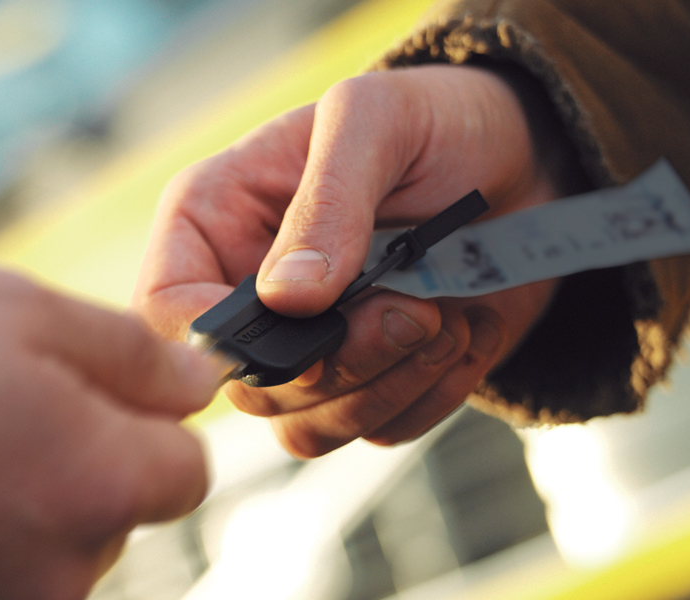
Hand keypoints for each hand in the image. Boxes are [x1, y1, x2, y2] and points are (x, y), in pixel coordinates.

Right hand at [0, 250, 220, 599]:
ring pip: (55, 543)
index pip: (186, 472)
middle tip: (2, 397)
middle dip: (87, 457)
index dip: (152, 420)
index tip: (98, 387)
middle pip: (118, 513)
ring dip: (27, 495)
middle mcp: (57, 571)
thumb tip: (202, 384)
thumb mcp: (31, 313)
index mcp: (99, 488)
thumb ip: (139, 359)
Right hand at [133, 64, 569, 456]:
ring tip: (447, 315)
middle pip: (248, 387)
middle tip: (415, 308)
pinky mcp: (368, 381)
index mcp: (215, 220)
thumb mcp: (375, 120)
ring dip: (391, 385)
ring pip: (308, 427)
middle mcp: (248, 294)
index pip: (167, 310)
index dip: (216, 343)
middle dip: (342, 363)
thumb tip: (289, 299)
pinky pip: (378, 431)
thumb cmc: (434, 120)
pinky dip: (432, 394)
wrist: (523, 158)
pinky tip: (464, 331)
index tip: (304, 330)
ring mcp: (308, 346)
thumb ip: (328, 203)